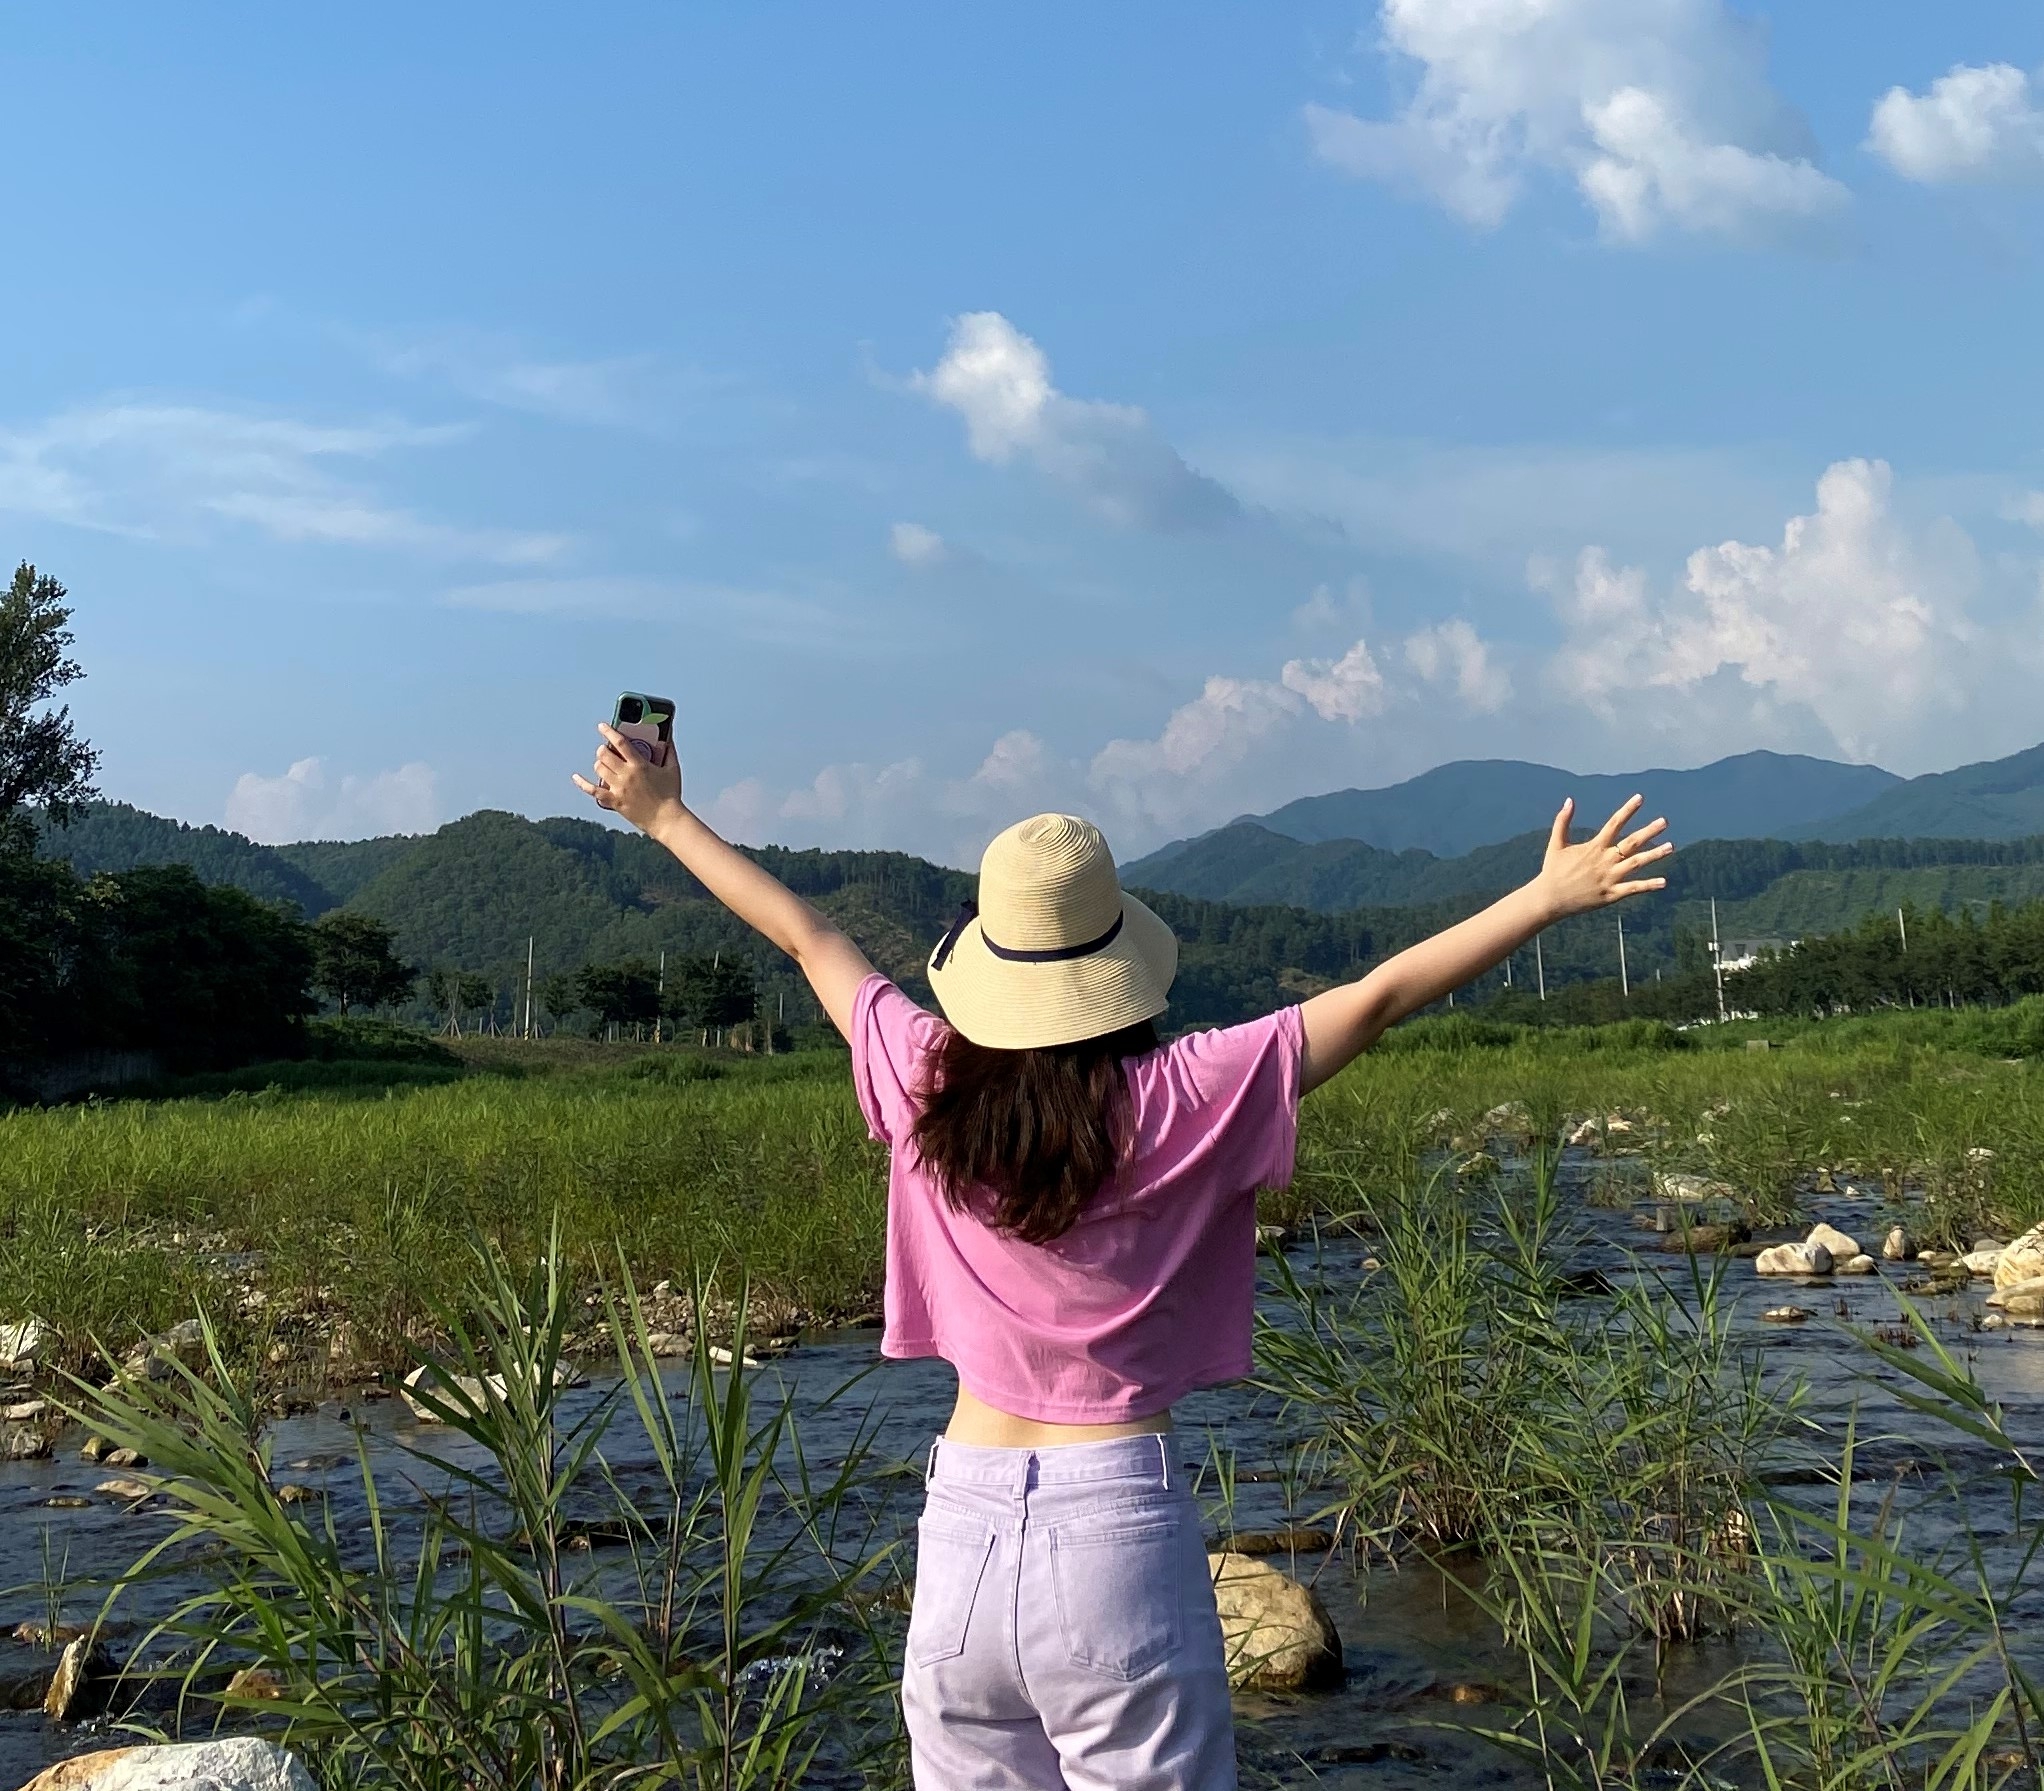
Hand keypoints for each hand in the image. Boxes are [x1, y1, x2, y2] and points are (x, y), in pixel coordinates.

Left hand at [572, 724, 684, 832]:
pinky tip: (576, 777)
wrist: (667, 820)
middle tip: (607, 749)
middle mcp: (626, 775)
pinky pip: (593, 791)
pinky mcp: (614, 801)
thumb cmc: (671, 794)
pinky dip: (582, 784)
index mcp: (639, 765)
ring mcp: (618, 789)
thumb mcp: (672, 769)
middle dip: (603, 749)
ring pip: (599, 768)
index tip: (602, 726)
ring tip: (605, 764)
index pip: (620, 742)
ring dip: (600, 763)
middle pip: (605, 754)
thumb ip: (669, 750)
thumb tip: (668, 734)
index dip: (609, 731)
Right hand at [1535, 794, 1672, 920]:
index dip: (1628, 810)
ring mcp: (1609, 878)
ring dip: (1654, 854)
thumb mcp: (1556, 843)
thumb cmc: (1552, 870)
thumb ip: (1563, 821)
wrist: (1549, 899)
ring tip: (1671, 846)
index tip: (1640, 798)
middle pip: (1631, 842)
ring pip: (1636, 864)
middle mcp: (1604, 861)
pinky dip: (1648, 885)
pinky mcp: (1610, 894)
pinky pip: (1633, 889)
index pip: (1614, 824)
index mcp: (1594, 847)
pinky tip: (1664, 882)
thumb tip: (1569, 799)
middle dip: (1649, 831)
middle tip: (1664, 821)